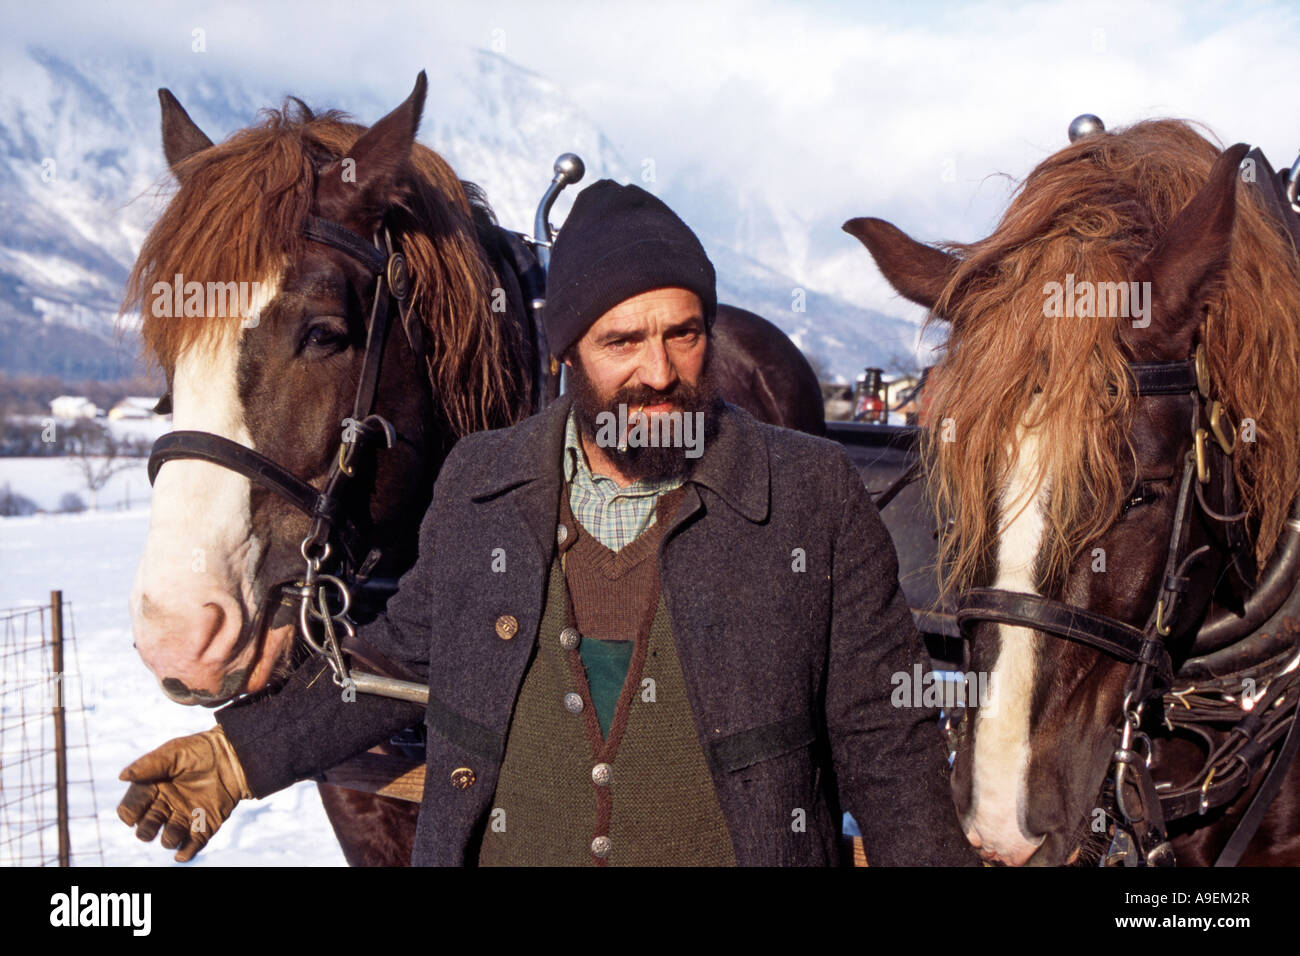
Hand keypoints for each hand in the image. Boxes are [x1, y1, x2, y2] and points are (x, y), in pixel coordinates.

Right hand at [117, 725, 250, 861]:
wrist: (235, 755)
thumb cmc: (201, 749)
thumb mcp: (174, 752)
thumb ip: (149, 764)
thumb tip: (122, 776)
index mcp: (152, 789)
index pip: (131, 808)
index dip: (130, 812)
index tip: (137, 809)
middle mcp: (165, 805)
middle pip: (145, 828)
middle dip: (146, 830)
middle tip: (157, 818)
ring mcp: (185, 816)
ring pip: (168, 839)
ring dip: (169, 839)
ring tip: (177, 829)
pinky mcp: (205, 824)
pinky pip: (192, 844)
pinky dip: (186, 853)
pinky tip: (183, 854)